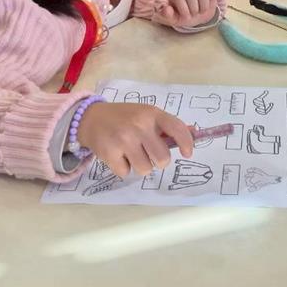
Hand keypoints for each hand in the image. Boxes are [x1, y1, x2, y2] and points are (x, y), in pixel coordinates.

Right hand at [77, 102, 194, 177]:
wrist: (91, 118)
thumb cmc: (125, 117)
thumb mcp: (147, 114)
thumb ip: (168, 125)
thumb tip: (194, 133)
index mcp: (152, 114)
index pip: (176, 128)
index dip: (187, 143)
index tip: (188, 154)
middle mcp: (139, 126)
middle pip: (162, 159)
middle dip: (158, 160)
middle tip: (149, 153)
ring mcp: (124, 140)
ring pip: (145, 169)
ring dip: (141, 165)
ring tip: (131, 153)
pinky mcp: (109, 153)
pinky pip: (126, 172)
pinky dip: (123, 167)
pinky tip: (118, 155)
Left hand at [155, 0, 220, 27]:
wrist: (196, 15)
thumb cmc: (183, 15)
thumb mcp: (174, 18)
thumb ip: (167, 15)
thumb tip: (167, 9)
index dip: (183, 8)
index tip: (186, 17)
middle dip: (194, 8)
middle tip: (195, 14)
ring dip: (204, 4)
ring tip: (202, 10)